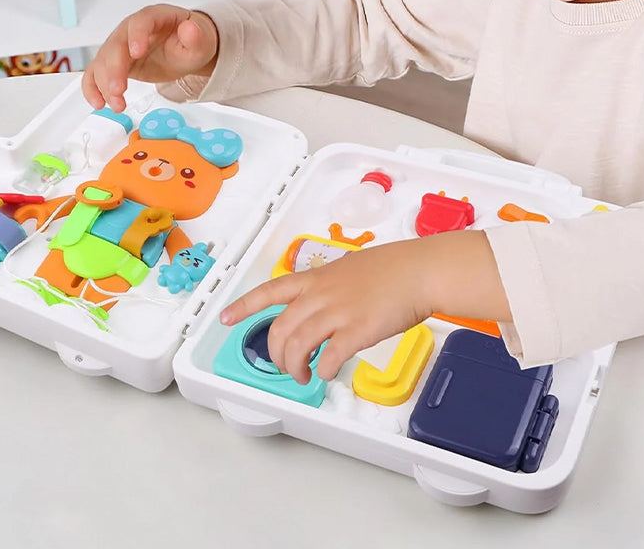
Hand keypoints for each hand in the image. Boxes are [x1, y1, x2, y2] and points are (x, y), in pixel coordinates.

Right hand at [82, 5, 218, 111]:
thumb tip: (190, 29)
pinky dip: (93, 88)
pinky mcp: (114, 63)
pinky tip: (99, 102)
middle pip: (116, 45)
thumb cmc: (191, 42)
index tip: (136, 53)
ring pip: (103, 61)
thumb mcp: (201, 41)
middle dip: (114, 69)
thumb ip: (196, 37)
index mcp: (154, 18)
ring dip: (104, 84)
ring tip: (117, 105)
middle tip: (119, 90)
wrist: (185, 51)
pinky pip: (96, 73)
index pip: (141, 22)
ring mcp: (120, 46)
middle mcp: (131, 29)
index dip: (137, 36)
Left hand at [219, 231, 508, 384]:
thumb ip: (328, 286)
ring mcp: (337, 313)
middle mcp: (319, 295)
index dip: (243, 307)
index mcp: (314, 278)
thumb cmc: (390, 269)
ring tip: (302, 375)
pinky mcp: (357, 331)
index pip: (268, 292)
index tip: (225, 319)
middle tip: (284, 366)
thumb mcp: (347, 268)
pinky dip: (323, 370)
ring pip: (297, 346)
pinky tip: (327, 373)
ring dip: (295, 367)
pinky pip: (329, 357)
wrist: (418, 271)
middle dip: (275, 354)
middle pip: (279, 329)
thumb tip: (320, 304)